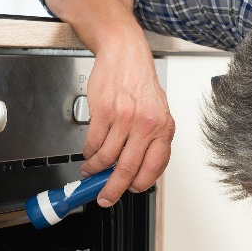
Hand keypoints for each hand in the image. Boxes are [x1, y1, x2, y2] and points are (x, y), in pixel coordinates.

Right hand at [81, 38, 174, 206]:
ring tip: (91, 171)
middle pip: (127, 168)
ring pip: (106, 158)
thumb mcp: (157, 112)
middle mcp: (146, 124)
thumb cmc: (140, 83)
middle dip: (112, 189)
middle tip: (104, 197)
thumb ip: (150, 140)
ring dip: (95, 170)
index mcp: (163, 128)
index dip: (139, 184)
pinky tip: (89, 154)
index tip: (129, 190)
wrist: (125, 53)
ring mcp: (124, 118)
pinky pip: (93, 143)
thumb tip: (136, 170)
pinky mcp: (104, 111)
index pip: (154, 167)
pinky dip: (88, 154)